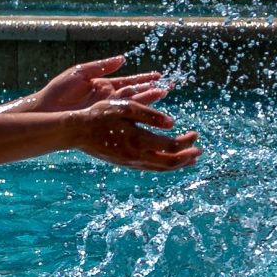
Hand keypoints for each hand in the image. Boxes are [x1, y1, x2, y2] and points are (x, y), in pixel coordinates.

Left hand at [15, 55, 171, 114]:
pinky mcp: (101, 119)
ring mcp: (105, 110)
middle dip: (151, 90)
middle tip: (168, 88)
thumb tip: (122, 58)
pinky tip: (146, 112)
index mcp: (103, 85)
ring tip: (162, 95)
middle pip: (134, 93)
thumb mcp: (80, 73)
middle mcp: (107, 98)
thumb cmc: (58, 91)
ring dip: (146, 100)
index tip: (158, 75)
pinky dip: (134, 114)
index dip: (143, 78)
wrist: (45, 110)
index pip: (128, 81)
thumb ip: (102, 66)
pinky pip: (120, 116)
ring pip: (131, 104)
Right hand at [68, 99, 201, 171]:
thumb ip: (149, 114)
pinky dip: (164, 165)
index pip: (170, 146)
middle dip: (187, 157)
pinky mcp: (125, 163)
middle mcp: (136, 156)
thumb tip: (172, 123)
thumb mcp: (125, 107)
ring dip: (177, 164)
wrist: (77, 131)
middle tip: (199, 151)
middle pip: (169, 163)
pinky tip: (168, 161)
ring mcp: (130, 162)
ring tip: (190, 159)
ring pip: (160, 169)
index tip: (196, 134)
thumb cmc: (100, 114)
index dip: (186, 141)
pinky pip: (150, 168)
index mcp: (138, 140)